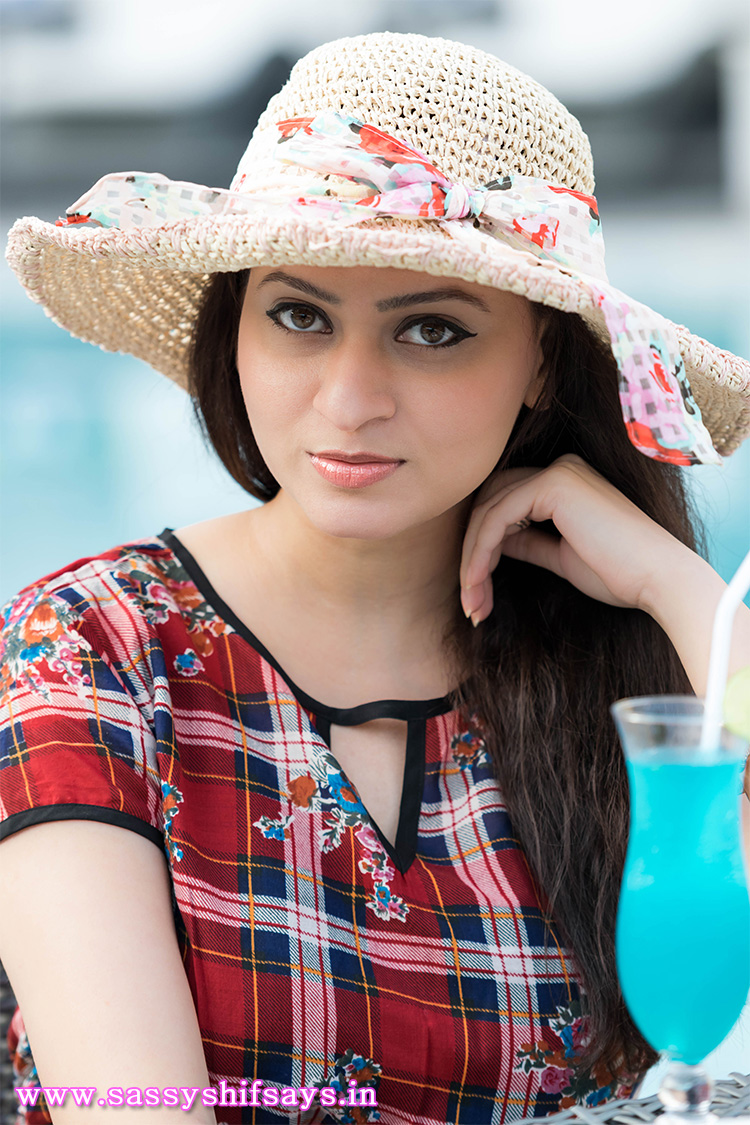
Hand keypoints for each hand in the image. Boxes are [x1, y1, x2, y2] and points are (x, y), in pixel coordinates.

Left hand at [459, 453, 690, 624]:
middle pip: (489, 505)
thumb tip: (495, 544)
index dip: (482, 548)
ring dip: (472, 560)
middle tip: (469, 604)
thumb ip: (529, 543)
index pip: (504, 506)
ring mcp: (557, 472)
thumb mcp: (561, 556)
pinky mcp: (554, 485)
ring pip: (487, 512)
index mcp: (565, 481)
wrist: (658, 578)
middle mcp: (560, 468)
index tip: (476, 595)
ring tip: (472, 604)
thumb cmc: (619, 574)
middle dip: (472, 555)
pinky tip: (477, 584)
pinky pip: (497, 517)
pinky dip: (480, 553)